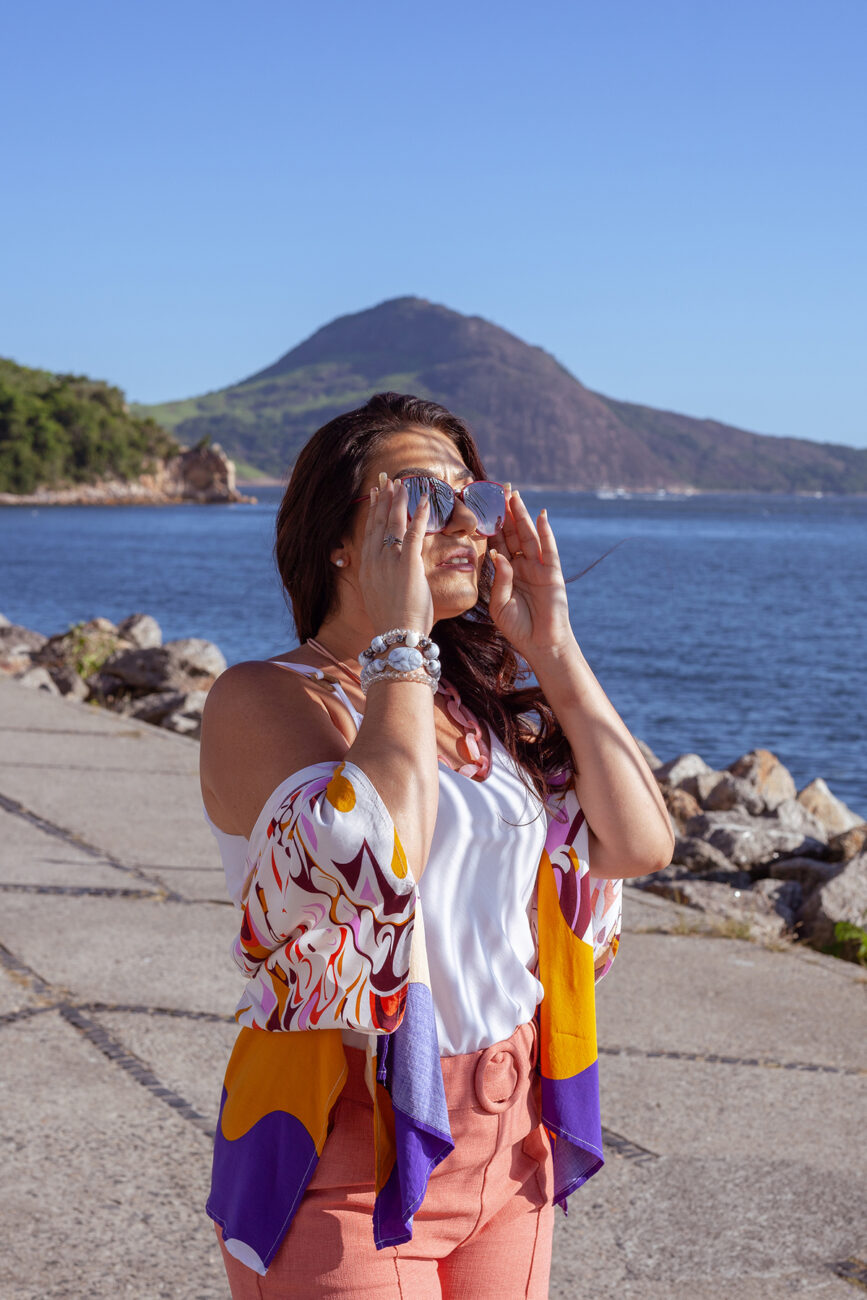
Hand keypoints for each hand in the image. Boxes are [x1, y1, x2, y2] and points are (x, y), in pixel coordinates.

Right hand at [358, 476, 433, 634]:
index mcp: (367, 568)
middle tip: (386, 480)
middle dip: (382, 499)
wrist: (396, 636)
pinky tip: (425, 501)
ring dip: (398, 501)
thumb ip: (381, 581)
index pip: (369, 532)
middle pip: (378, 523)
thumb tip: (385, 576)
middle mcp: (375, 561)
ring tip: (402, 483)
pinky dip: (419, 515)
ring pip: (393, 523)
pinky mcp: (408, 565)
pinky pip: (414, 534)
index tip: (375, 495)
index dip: (373, 512)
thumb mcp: (378, 597)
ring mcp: (390, 562)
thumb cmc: (392, 623)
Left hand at [488, 490, 574, 663]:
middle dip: (505, 513)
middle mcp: (522, 566)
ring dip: (522, 516)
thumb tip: (498, 556)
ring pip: (528, 536)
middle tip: (498, 490)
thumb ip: (498, 580)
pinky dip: (545, 532)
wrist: (541, 645)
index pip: (496, 544)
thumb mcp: (499, 604)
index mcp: (506, 573)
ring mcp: (538, 568)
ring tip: (515, 496)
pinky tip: (540, 515)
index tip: (479, 508)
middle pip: (511, 534)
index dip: (489, 526)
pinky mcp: (552, 574)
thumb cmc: (518, 628)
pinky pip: (548, 549)